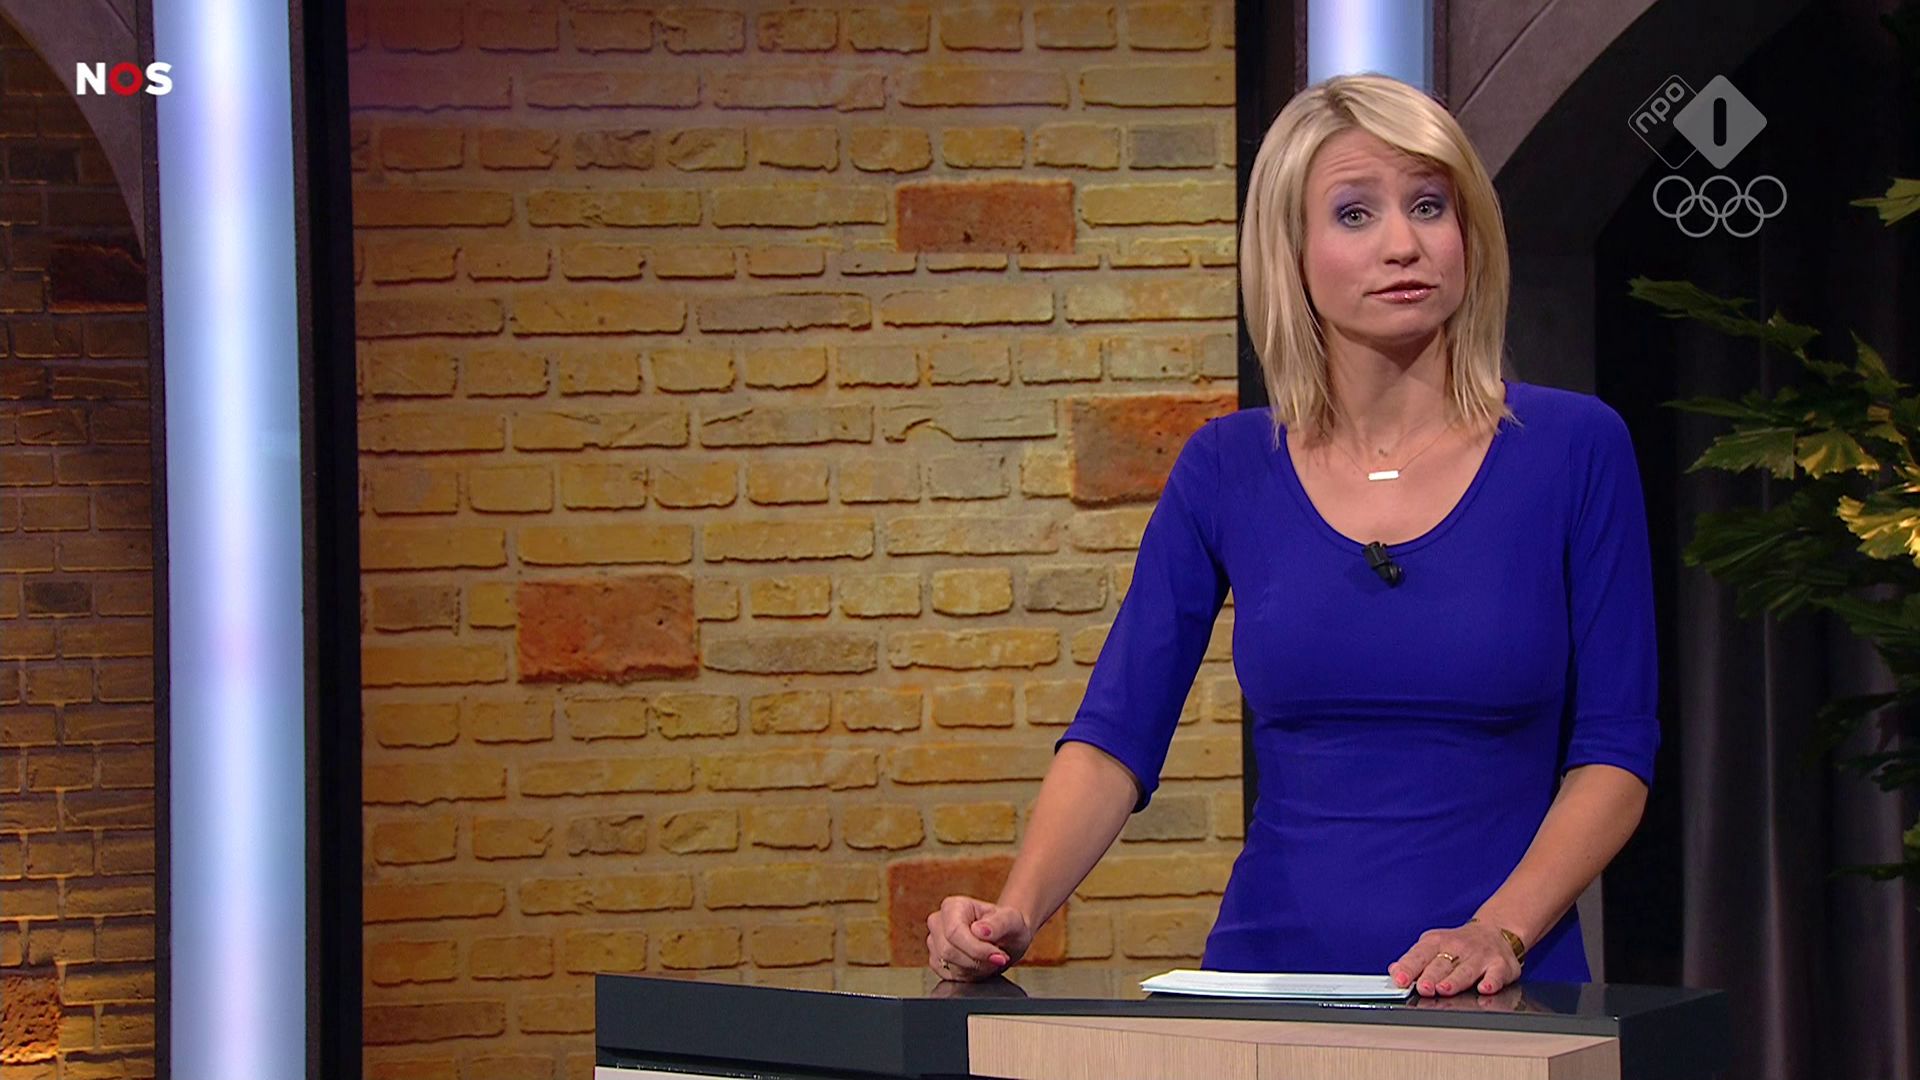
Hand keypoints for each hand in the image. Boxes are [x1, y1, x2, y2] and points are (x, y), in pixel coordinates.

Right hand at [925, 895, 1032, 981]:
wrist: (1006, 939)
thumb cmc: (1007, 925)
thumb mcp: (1013, 920)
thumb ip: (999, 923)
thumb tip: (980, 930)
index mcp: (953, 906)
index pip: (954, 932)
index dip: (976, 949)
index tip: (998, 956)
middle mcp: (938, 922)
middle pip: (948, 951)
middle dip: (977, 960)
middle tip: (997, 958)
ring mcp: (934, 942)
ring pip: (949, 966)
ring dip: (975, 969)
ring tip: (989, 959)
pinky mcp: (936, 961)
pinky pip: (949, 977)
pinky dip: (969, 976)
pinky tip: (980, 966)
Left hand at [1388, 919, 1521, 997]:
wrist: (1495, 931)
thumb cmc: (1459, 945)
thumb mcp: (1432, 945)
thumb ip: (1413, 960)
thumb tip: (1393, 971)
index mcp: (1436, 942)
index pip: (1419, 955)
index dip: (1408, 968)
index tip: (1400, 979)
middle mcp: (1457, 947)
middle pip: (1441, 964)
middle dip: (1430, 976)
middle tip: (1422, 988)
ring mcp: (1480, 956)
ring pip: (1465, 970)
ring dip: (1454, 980)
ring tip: (1444, 989)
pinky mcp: (1500, 965)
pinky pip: (1496, 974)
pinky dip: (1491, 982)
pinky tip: (1484, 988)